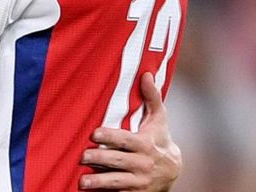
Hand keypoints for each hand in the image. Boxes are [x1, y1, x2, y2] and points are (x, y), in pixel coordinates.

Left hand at [80, 73, 181, 190]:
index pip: (126, 140)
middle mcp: (143, 164)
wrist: (173, 171)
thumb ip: (152, 97)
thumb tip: (146, 74)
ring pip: (117, 181)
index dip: (110, 137)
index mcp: (145, 144)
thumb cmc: (160, 140)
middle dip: (100, 159)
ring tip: (82, 181)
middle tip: (82, 156)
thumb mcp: (159, 120)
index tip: (94, 134)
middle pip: (118, 161)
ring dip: (99, 181)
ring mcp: (139, 181)